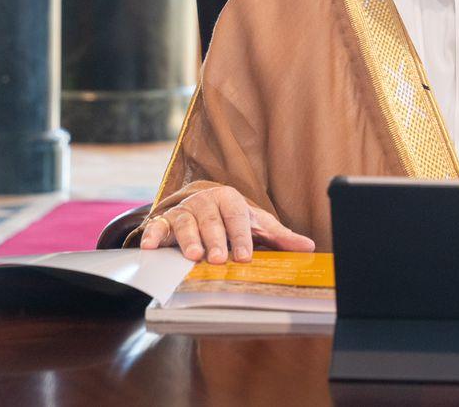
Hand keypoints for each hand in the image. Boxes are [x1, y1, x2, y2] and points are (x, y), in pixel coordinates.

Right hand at [139, 186, 314, 263]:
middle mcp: (206, 202)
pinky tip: (149, 248)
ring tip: (193, 257)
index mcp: (230, 199)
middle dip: (215, 240)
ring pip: (185, 223)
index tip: (244, 257)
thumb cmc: (233, 220)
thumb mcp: (257, 225)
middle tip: (218, 259)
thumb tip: (309, 247)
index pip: (238, 216)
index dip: (241, 237)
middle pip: (211, 220)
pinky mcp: (164, 222)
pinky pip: (157, 227)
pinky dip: (152, 235)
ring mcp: (184, 211)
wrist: (202, 208)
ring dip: (189, 240)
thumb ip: (280, 237)